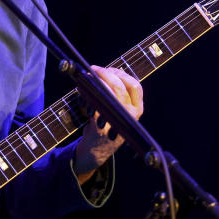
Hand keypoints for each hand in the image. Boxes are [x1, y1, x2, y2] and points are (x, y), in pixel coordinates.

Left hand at [74, 66, 143, 180]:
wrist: (98, 149)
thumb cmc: (108, 125)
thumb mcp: (120, 111)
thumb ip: (118, 94)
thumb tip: (106, 70)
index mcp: (137, 110)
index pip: (135, 86)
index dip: (122, 74)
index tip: (111, 68)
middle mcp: (130, 116)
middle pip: (119, 87)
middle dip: (105, 74)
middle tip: (94, 68)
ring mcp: (116, 122)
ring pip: (106, 94)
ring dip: (94, 82)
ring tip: (87, 76)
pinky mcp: (100, 127)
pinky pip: (92, 104)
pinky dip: (85, 93)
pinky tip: (81, 88)